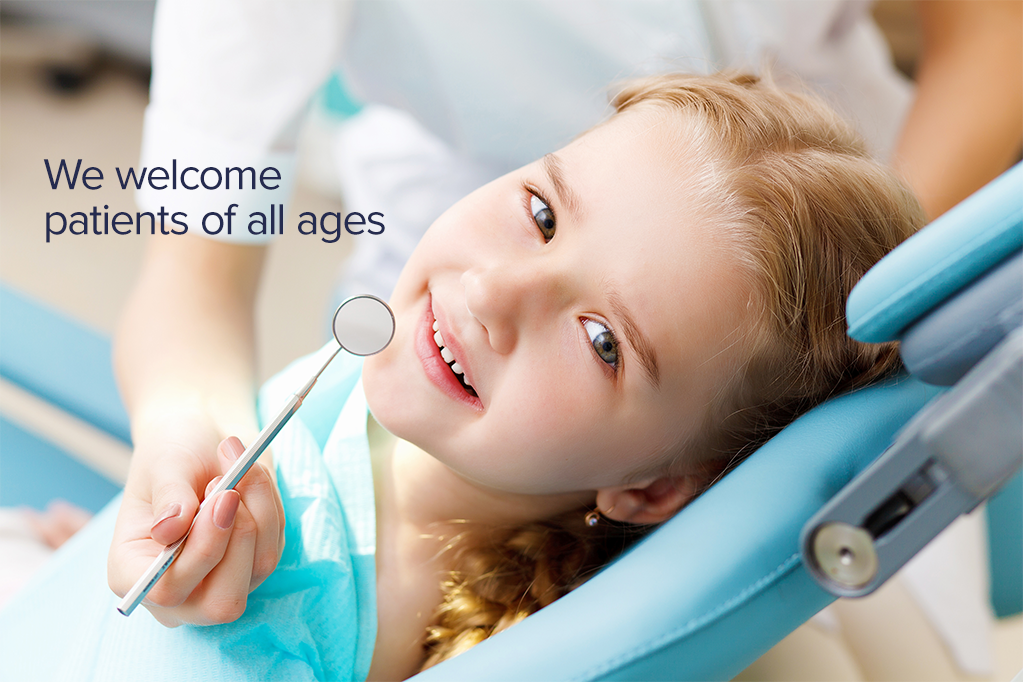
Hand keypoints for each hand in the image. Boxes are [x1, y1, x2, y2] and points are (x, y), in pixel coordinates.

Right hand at [108, 413, 284, 626]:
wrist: (203, 437)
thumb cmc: (174, 450)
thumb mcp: (164, 463)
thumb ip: (169, 496)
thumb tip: (169, 531)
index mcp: (132, 572)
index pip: (168, 591)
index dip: (201, 552)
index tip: (223, 496)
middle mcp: (177, 590)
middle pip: (223, 604)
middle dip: (239, 538)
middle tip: (233, 484)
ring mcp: (219, 583)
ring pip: (259, 567)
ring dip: (258, 507)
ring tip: (238, 462)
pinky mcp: (254, 565)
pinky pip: (275, 544)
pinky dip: (269, 505)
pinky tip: (249, 476)